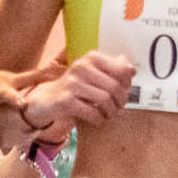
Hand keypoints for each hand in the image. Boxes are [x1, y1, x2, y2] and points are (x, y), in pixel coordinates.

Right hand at [19, 51, 135, 139]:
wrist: (46, 100)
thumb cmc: (74, 88)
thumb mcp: (93, 75)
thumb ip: (112, 69)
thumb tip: (132, 68)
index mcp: (91, 58)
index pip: (121, 70)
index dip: (127, 84)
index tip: (124, 93)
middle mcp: (81, 67)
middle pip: (115, 86)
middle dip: (121, 101)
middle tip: (118, 108)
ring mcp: (72, 83)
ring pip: (106, 100)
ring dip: (111, 112)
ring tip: (108, 115)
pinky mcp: (65, 101)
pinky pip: (92, 112)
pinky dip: (99, 119)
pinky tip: (98, 120)